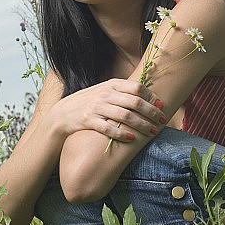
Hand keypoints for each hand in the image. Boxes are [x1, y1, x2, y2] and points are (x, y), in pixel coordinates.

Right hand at [51, 78, 165, 141]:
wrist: (62, 113)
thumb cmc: (89, 102)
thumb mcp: (104, 91)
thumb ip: (122, 91)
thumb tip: (147, 94)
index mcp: (111, 85)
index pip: (137, 87)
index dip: (151, 97)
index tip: (162, 106)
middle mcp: (104, 94)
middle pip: (135, 102)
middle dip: (152, 112)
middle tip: (163, 120)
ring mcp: (96, 107)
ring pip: (125, 116)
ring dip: (142, 125)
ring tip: (152, 132)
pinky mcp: (88, 120)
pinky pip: (109, 128)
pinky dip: (122, 134)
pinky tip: (132, 139)